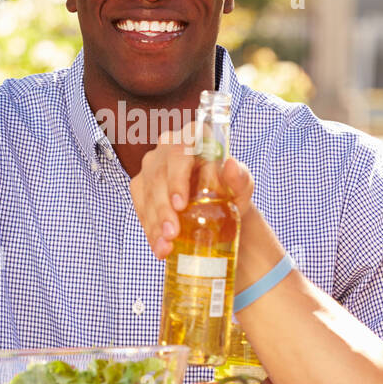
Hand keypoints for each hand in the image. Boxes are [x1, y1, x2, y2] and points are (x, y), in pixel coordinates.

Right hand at [129, 129, 254, 258]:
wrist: (221, 210)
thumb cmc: (231, 192)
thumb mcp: (242, 187)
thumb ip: (240, 177)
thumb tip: (231, 165)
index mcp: (194, 137)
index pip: (180, 151)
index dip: (176, 177)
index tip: (180, 205)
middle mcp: (168, 147)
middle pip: (159, 175)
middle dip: (163, 208)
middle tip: (172, 233)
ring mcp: (152, 166)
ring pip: (146, 193)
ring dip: (154, 222)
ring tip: (166, 245)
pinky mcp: (142, 186)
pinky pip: (140, 207)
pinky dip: (149, 229)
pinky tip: (159, 246)